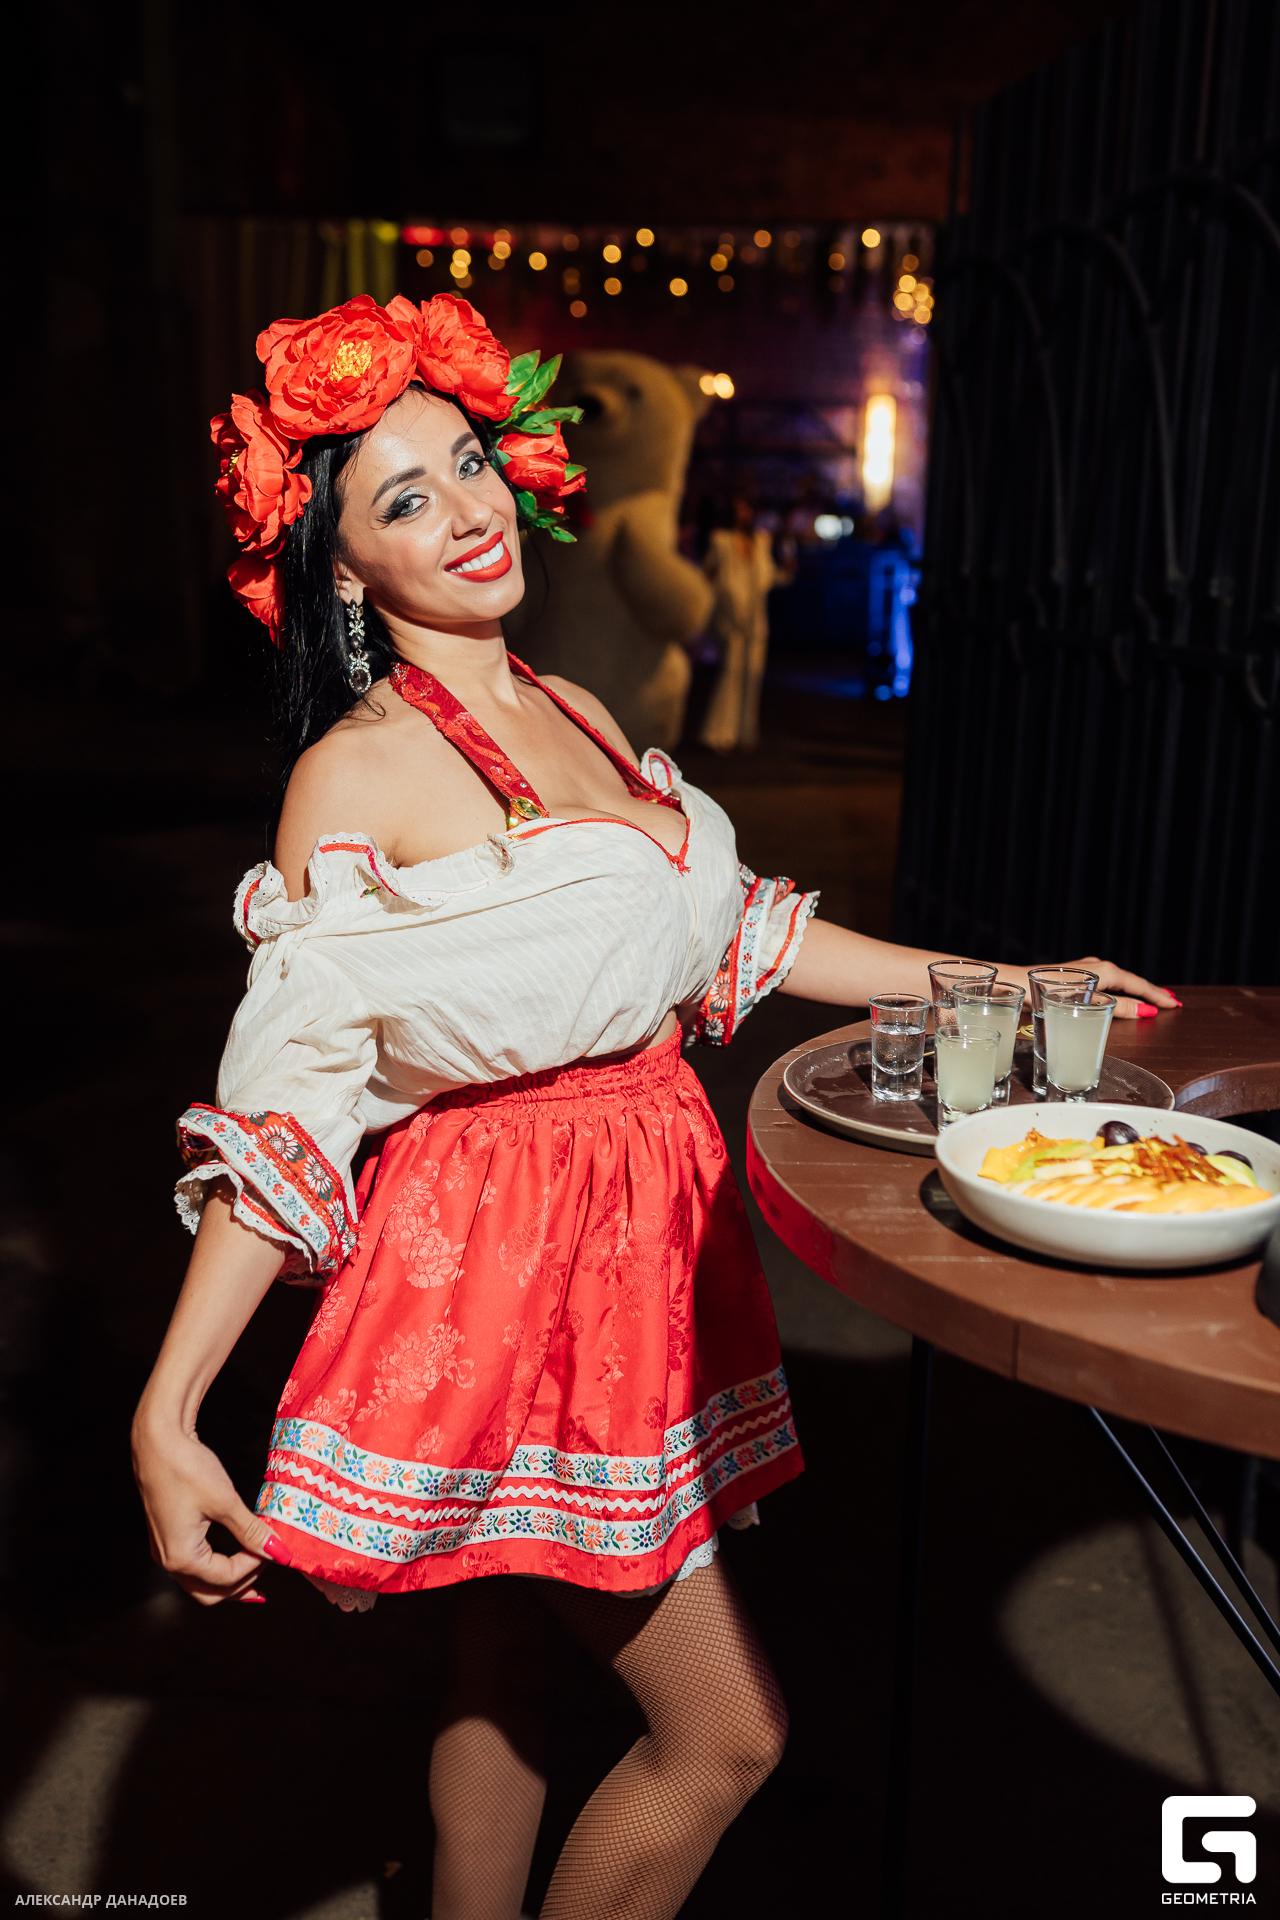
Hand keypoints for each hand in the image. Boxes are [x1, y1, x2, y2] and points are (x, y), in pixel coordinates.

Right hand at [132, 1412, 284, 1604]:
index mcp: (181, 1557)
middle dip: (239, 1588)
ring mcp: (164, 1548)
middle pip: (208, 1592)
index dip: (255, 1567)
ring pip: (199, 1581)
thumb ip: (251, 1532)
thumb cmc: (187, 1468)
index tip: (276, 1550)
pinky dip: (214, 1565)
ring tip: (253, 1574)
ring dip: (227, 1580)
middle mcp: (168, 1560)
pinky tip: (231, 1554)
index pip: (226, 1578)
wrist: (157, 1440)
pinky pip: (192, 1563)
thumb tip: (279, 1552)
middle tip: (265, 1585)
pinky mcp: (166, 1534)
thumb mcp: (225, 1501)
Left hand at [1003, 957, 1179, 1021]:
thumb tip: (1144, 1011)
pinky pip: (1107, 982)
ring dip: (1136, 991)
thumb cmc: (1051, 993)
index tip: (1173, 1005)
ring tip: (1151, 999)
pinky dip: (1120, 990)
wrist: (1019, 983)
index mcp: (1106, 971)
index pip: (1139, 985)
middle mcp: (1099, 966)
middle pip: (1132, 981)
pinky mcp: (1077, 975)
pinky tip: (1121, 995)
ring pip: (1120, 981)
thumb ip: (1118, 1007)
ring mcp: (1087, 969)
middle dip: (1150, 992)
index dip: (1157, 996)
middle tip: (1170, 1002)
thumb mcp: (1090, 1002)